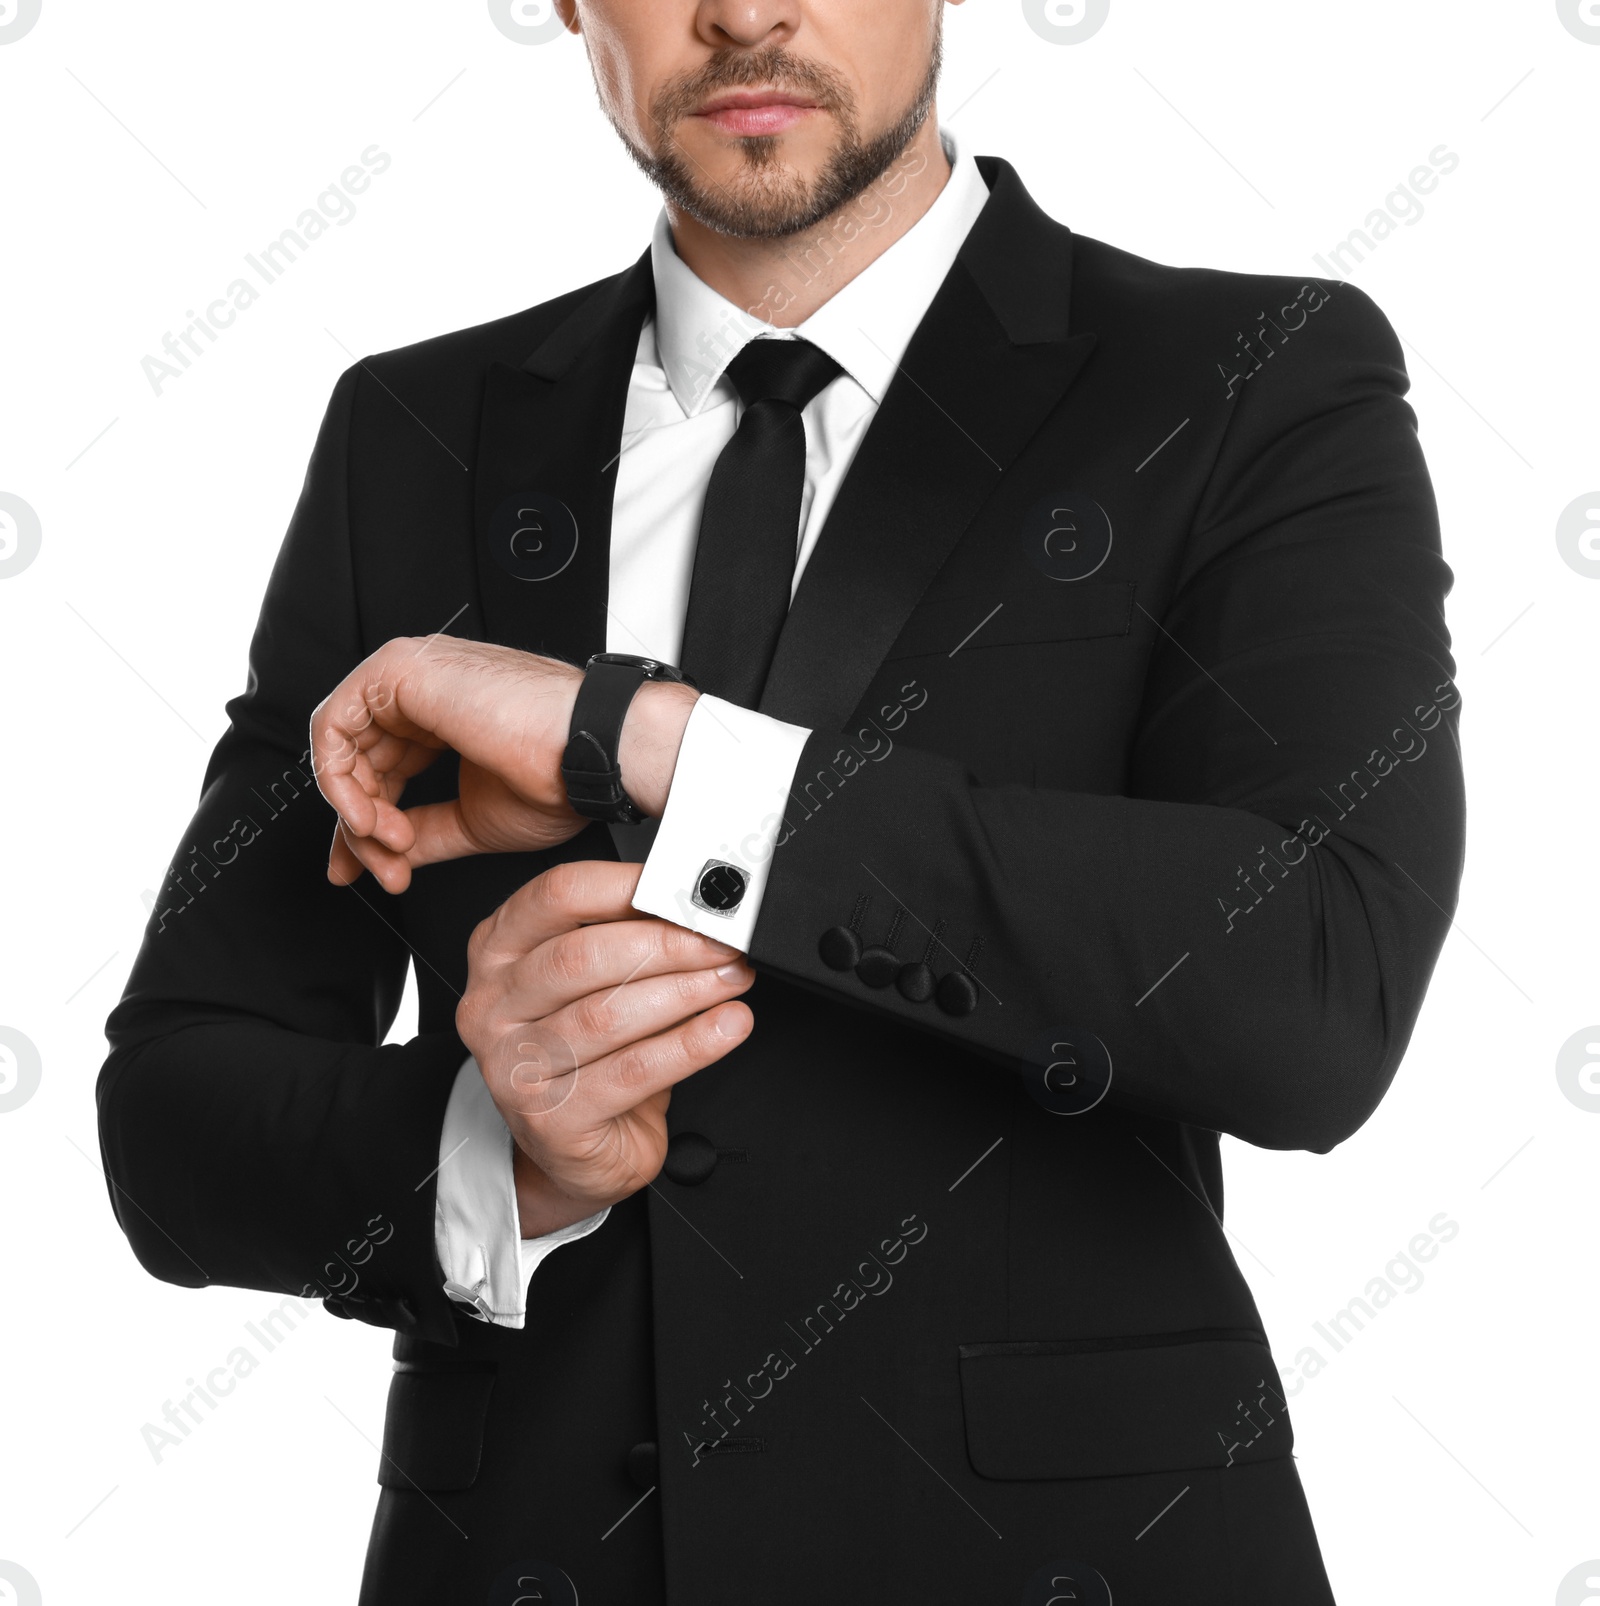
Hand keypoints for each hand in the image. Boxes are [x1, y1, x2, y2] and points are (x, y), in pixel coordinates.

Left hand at [308, 636, 697, 892]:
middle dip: (359, 828)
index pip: (379, 769)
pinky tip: (372, 815)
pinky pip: (333, 727)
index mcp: (443, 716)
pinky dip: (340, 780)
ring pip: (339, 746)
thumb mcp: (472, 819)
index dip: (365, 826)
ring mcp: (410, 676)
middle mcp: (423, 691)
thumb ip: (423, 832)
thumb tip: (383, 855)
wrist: (589, 754)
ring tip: (391, 844)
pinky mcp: (398, 670)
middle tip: (384, 867)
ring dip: (354, 810)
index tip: (371, 868)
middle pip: (357, 761)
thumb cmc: (560, 774)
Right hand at [456, 860, 754, 1237]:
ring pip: (607, 1014)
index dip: (629, 886)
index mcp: (498, 950)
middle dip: (667, 944)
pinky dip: (689, 1045)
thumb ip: (629, 939)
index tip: (687, 892)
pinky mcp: (550, 1117)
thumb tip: (697, 909)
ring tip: (732, 979)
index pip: (558, 896)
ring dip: (685, 991)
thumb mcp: (595, 984)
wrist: (577, 1150)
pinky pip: (631, 1071)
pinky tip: (725, 1028)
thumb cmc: (588, 1055)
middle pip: (582, 956)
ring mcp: (514, 1064)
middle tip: (722, 943)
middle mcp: (493, 1004)